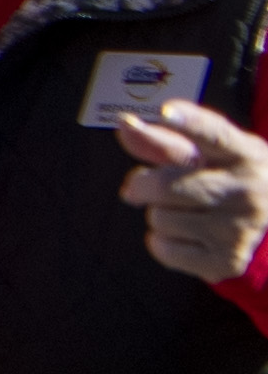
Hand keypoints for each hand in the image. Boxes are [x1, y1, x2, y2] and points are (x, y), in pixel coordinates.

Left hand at [120, 99, 267, 280]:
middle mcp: (248, 189)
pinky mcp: (227, 262)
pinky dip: (163, 242)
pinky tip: (188, 236)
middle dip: (145, 186)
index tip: (168, 112)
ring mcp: (240, 228)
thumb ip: (164, 140)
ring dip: (159, 215)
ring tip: (187, 212)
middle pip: (164, 185)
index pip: (214, 135)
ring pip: (159, 218)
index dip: (189, 123)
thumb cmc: (226, 179)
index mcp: (246, 154)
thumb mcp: (209, 154)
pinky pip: (163, 249)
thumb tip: (125, 125)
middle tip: (152, 187)